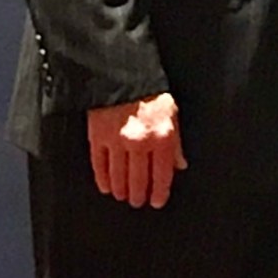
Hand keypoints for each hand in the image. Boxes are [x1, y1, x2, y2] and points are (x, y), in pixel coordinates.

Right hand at [87, 93, 186, 207]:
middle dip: (139, 195)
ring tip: (123, 196)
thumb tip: (179, 165)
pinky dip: (103, 179)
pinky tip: (106, 187)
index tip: (156, 202)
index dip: (159, 192)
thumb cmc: (151, 94)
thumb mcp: (173, 114)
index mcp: (162, 137)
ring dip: (121, 190)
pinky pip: (100, 164)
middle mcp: (139, 142)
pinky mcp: (97, 137)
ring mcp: (116, 141)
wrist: (123, 74)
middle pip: (138, 179)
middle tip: (138, 202)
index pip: (162, 174)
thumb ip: (176, 143)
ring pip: (118, 175)